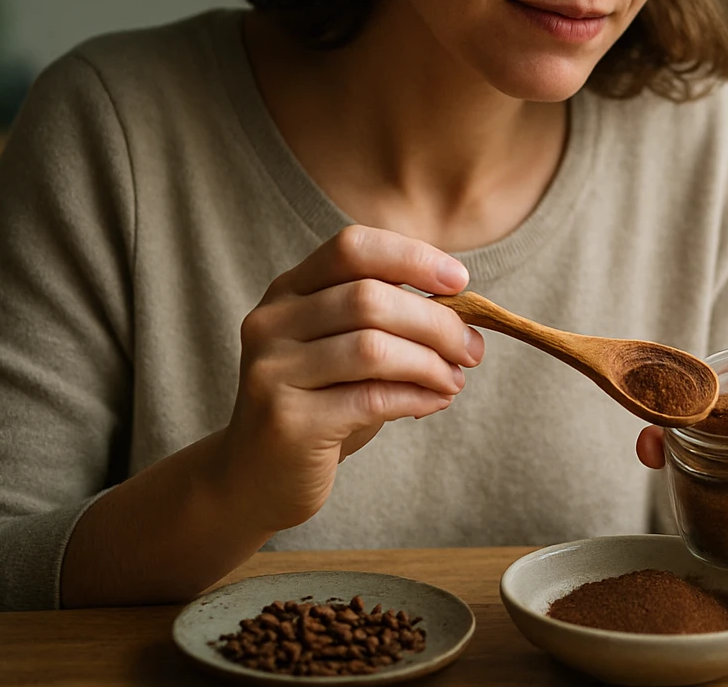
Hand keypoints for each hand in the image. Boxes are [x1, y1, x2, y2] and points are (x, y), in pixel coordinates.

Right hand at [217, 225, 484, 533]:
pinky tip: (436, 401)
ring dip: (431, 363)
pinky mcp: (287, 421)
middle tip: (472, 349)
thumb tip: (465, 314)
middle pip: (370, 299)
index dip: (412, 257)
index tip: (460, 281)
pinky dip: (416, 396)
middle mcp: (271, 323)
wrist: (254, 479)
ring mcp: (273, 371)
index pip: (352, 247)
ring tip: (454, 379)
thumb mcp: (348, 351)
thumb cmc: (320, 405)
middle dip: (437, 323)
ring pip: (373, 348)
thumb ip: (389, 322)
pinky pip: (370, 398)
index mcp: (288, 292)